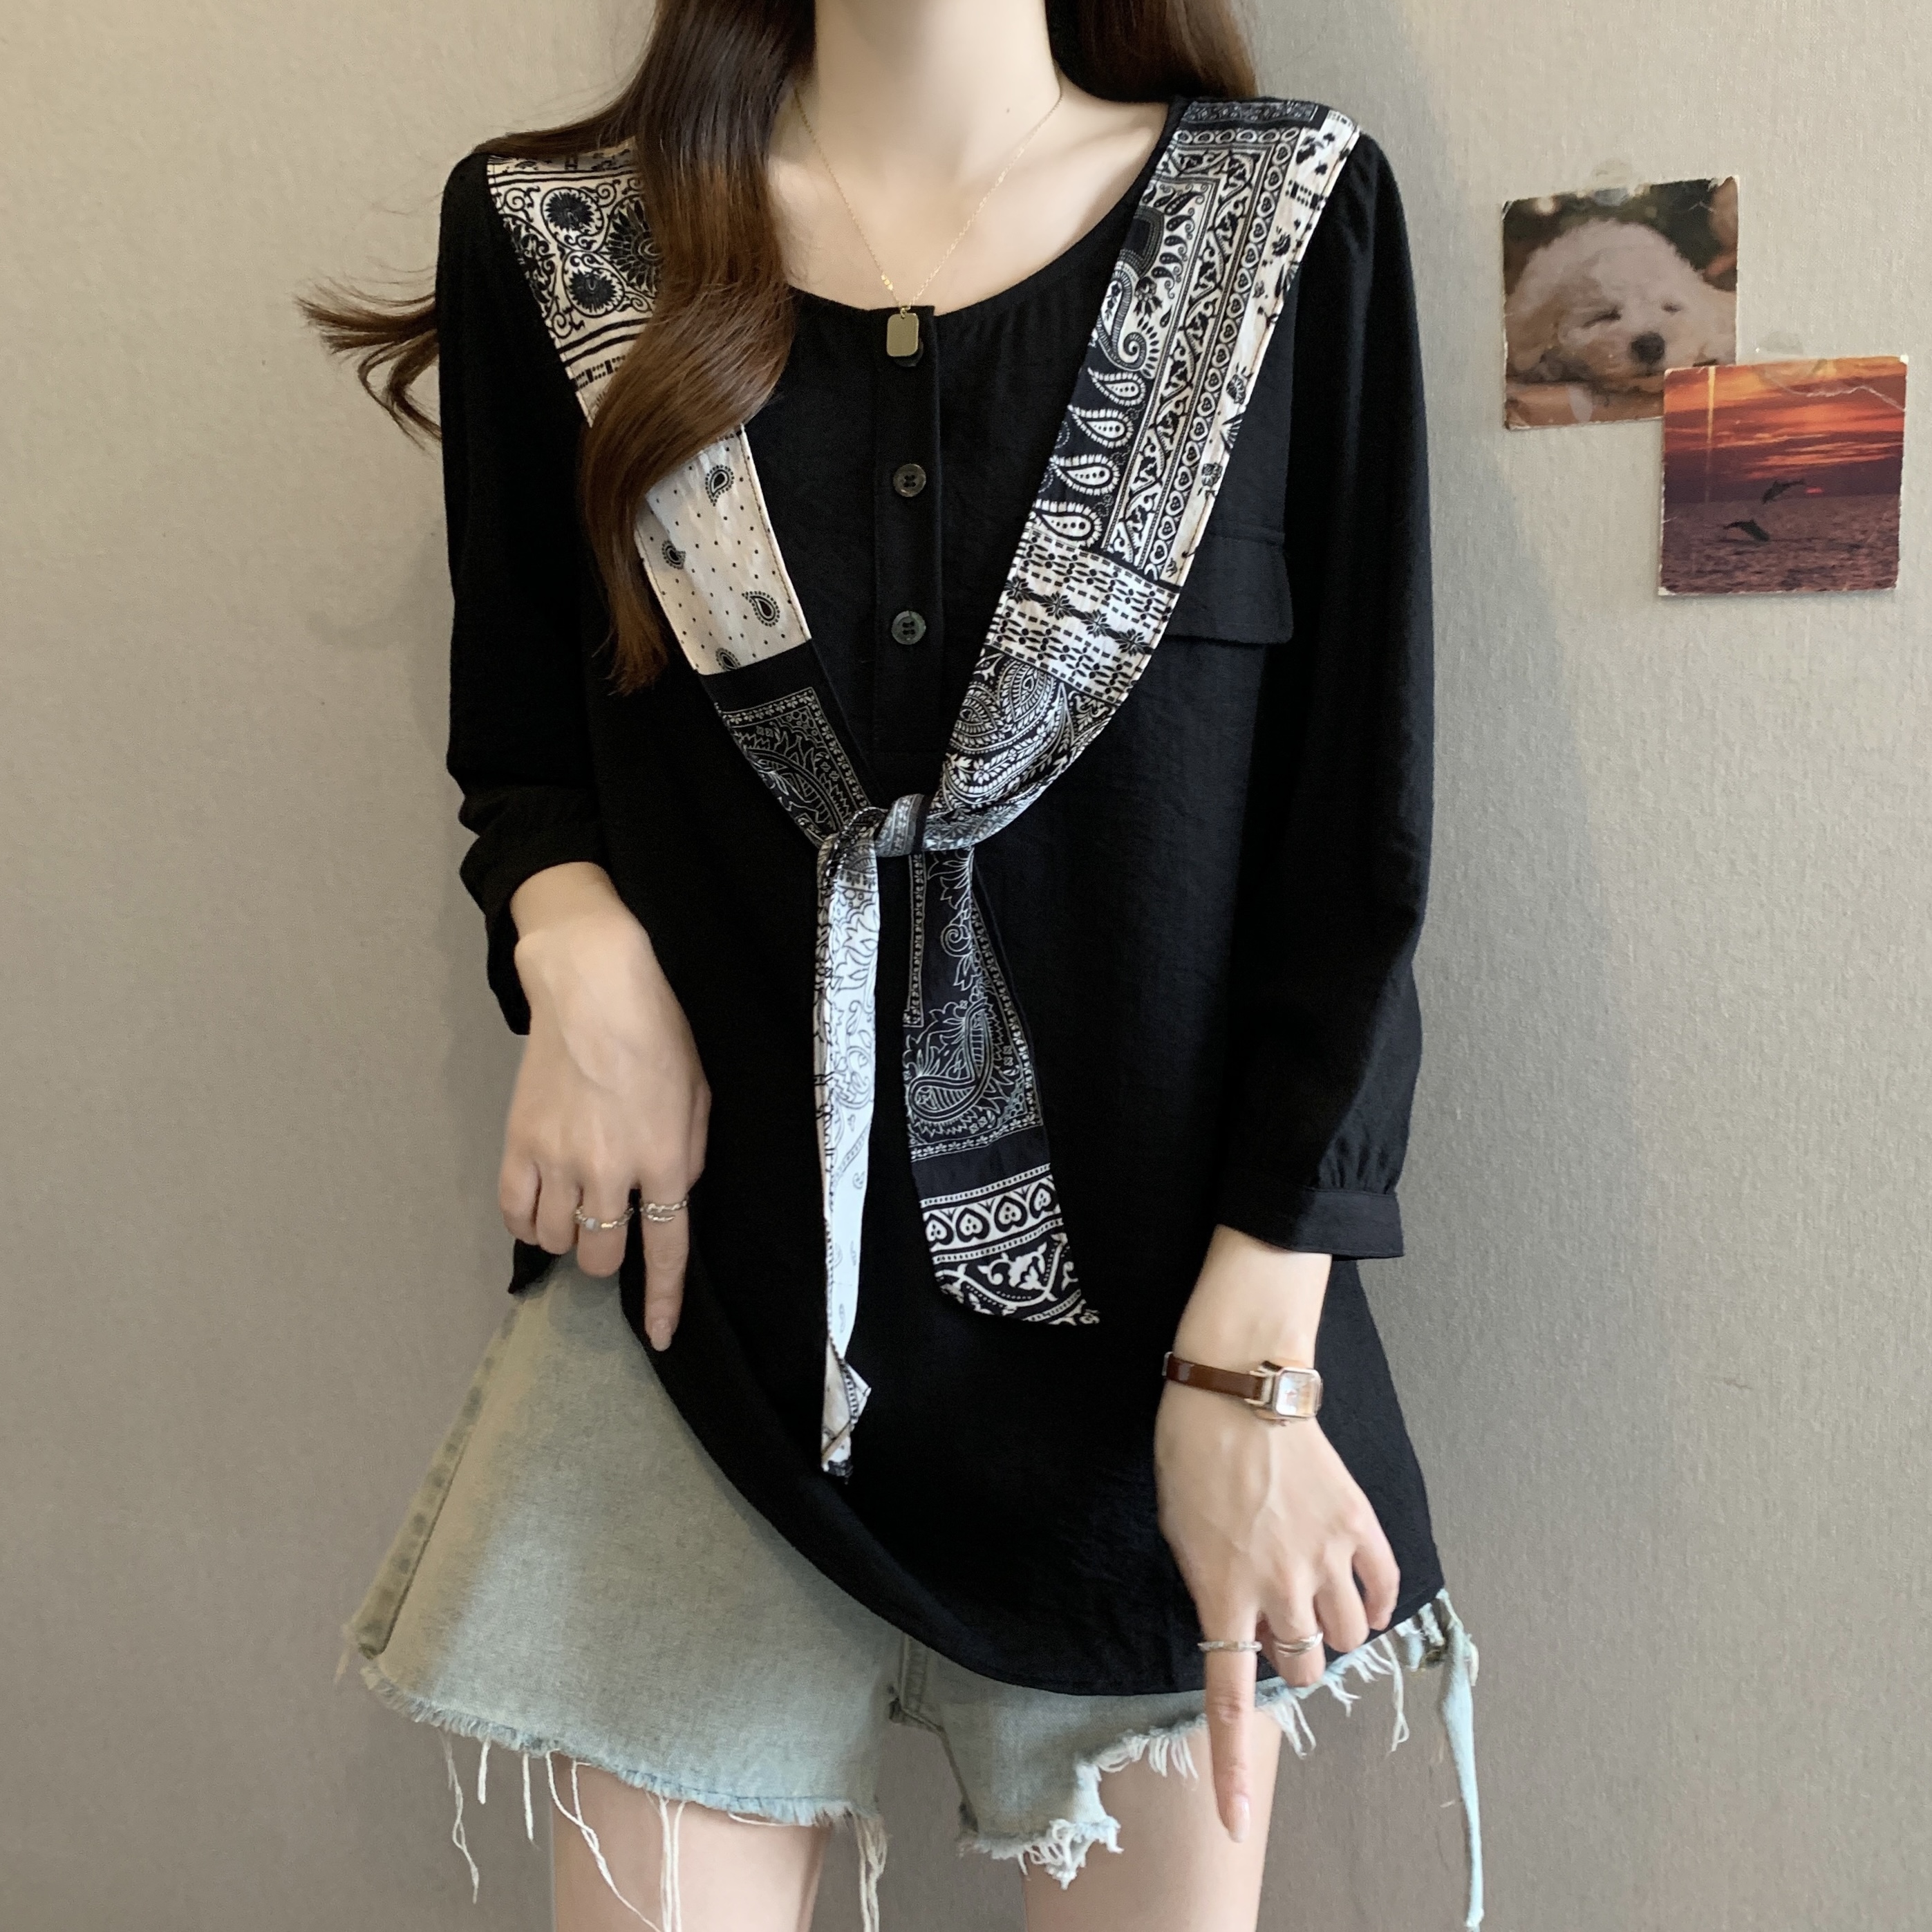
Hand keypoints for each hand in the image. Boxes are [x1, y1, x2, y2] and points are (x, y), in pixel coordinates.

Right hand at [500, 863, 709, 1347]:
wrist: (594, 986)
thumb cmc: (658, 1032)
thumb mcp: (698, 1096)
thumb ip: (686, 1156)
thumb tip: (668, 1199)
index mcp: (665, 1158)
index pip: (665, 1250)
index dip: (660, 1300)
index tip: (656, 1334)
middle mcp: (611, 1169)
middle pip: (601, 1255)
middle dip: (607, 1255)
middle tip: (608, 1225)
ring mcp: (559, 1159)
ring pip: (556, 1240)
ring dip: (567, 1236)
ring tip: (575, 1204)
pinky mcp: (519, 1143)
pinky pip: (514, 1212)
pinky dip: (527, 1222)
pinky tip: (539, 1208)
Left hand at [1154, 1230, 1398, 1843]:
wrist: (1239, 1386)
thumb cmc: (1191, 1453)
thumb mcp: (1179, 1531)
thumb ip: (1212, 1589)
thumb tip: (1240, 1627)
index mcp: (1222, 1592)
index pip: (1227, 1699)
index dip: (1232, 1767)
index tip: (1237, 1820)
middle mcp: (1279, 1587)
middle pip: (1300, 1669)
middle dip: (1288, 1658)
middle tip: (1276, 1619)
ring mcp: (1325, 1557)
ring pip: (1344, 1638)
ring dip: (1330, 1630)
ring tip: (1313, 1596)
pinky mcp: (1359, 1525)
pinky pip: (1382, 1592)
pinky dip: (1374, 1604)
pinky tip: (1359, 1594)